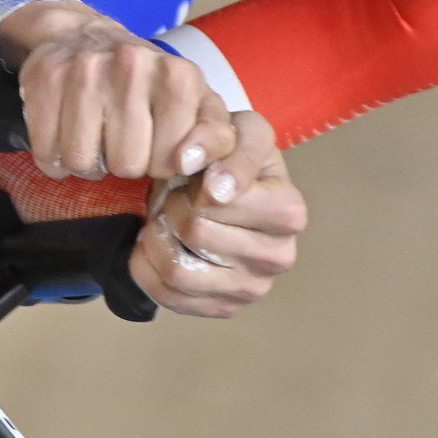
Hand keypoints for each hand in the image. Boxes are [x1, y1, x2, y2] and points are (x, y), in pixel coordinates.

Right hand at [0, 0, 234, 179]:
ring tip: (96, 137)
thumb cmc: (152, 84)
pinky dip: (53, 156)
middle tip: (121, 139)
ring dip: (87, 162)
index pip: (168, 162)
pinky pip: (46, 152)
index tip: (156, 142)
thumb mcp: (199, 105)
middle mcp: (133, 64)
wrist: (89, 37)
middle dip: (123, 163)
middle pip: (125, 165)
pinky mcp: (45, 75)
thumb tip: (190, 163)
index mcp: (179, 76)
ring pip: (82, 161)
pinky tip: (67, 135)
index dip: (160, 162)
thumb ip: (217, 138)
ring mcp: (85, 67)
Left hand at [131, 111, 306, 317]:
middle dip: (174, 208)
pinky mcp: (226, 309)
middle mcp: (279, 256)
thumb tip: (206, 178)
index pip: (216, 201)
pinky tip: (159, 245)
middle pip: (196, 233)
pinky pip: (168, 297)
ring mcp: (253, 288)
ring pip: (179, 270)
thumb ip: (217, 138)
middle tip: (180, 197)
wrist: (224, 189)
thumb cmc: (231, 157)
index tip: (197, 176)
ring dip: (158, 238)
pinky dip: (149, 267)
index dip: (192, 183)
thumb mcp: (231, 129)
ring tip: (167, 220)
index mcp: (289, 211)